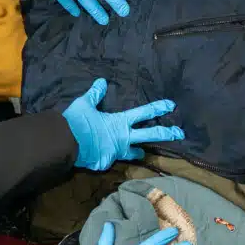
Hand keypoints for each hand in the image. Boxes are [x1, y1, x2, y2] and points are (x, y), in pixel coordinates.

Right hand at [62, 78, 184, 170]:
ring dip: (138, 152)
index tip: (172, 105)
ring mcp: (117, 152)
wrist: (65, 143)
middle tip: (180, 134)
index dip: (158, 108)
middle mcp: (123, 138)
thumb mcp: (85, 104)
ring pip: (133, 152)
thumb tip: (102, 81)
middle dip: (167, 134)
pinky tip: (101, 157)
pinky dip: (106, 157)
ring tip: (143, 152)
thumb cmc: (76, 122)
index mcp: (120, 122)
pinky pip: (109, 160)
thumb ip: (95, 94)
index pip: (144, 112)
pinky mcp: (106, 163)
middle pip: (150, 135)